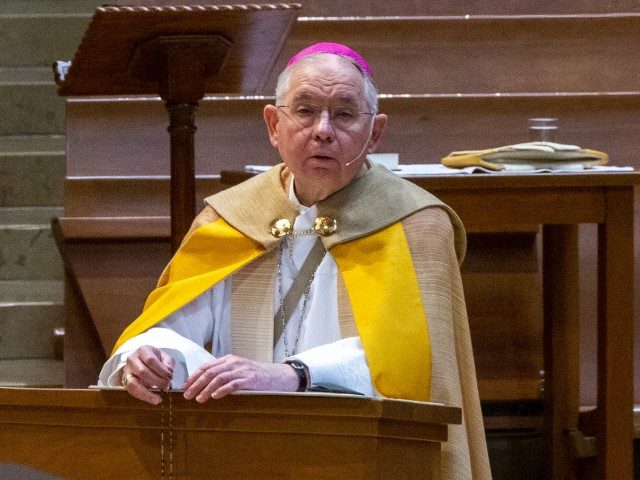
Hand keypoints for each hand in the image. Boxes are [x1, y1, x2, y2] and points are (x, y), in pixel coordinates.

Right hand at [121, 345, 174, 404]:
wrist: (142, 360)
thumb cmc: (155, 359)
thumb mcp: (164, 356)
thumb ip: (168, 362)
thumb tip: (169, 371)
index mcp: (143, 351)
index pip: (150, 360)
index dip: (161, 369)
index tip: (170, 376)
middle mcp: (132, 359)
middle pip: (142, 372)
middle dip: (156, 381)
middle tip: (167, 386)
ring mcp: (127, 371)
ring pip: (134, 384)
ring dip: (148, 392)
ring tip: (158, 399)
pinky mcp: (125, 382)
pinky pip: (132, 391)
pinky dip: (143, 397)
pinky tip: (153, 400)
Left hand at [182, 354, 298, 402]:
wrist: (276, 376)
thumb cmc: (254, 376)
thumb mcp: (237, 371)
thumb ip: (223, 374)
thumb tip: (202, 385)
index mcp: (228, 360)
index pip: (206, 366)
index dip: (194, 376)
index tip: (184, 386)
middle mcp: (233, 363)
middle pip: (210, 372)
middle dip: (196, 383)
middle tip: (187, 395)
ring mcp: (242, 370)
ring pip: (219, 377)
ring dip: (207, 388)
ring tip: (198, 399)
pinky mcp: (250, 379)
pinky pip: (233, 384)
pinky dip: (223, 390)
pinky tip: (215, 396)